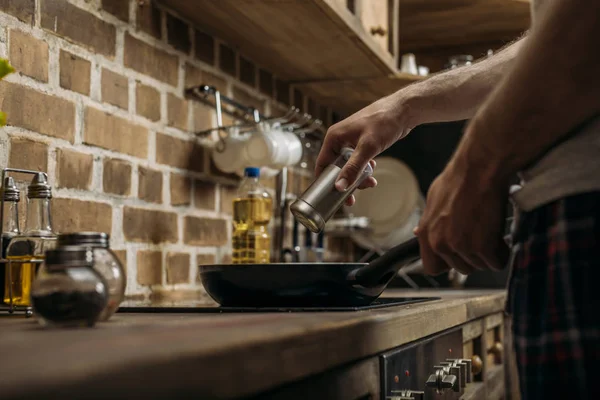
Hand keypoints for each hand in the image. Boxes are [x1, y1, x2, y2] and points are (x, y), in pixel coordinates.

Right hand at [315, 94, 414, 205]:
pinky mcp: (361, 143)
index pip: (322, 163)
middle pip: (336, 168)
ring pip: (348, 166)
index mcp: (334, 137)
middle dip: (345, 182)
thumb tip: (339, 186)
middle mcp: (340, 139)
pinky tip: (373, 171)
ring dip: (357, 177)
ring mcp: (351, 141)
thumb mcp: (368, 148)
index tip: (329, 196)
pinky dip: (364, 169)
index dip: (324, 181)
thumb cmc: (384, 122)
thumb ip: (353, 168)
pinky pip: (358, 162)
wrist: (404, 110)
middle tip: (352, 198)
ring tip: (370, 183)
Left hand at [414, 160, 509, 275]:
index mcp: (426, 233)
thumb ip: (428, 222)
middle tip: (480, 236)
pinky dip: (502, 252)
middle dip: (472, 255)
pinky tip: (499, 234)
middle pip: (461, 268)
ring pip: (480, 266)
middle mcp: (440, 243)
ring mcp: (461, 246)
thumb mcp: (433, 200)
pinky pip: (496, 262)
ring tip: (489, 230)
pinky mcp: (483, 246)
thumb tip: (419, 232)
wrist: (479, 168)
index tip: (457, 254)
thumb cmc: (459, 179)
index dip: (447, 263)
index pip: (431, 268)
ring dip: (488, 252)